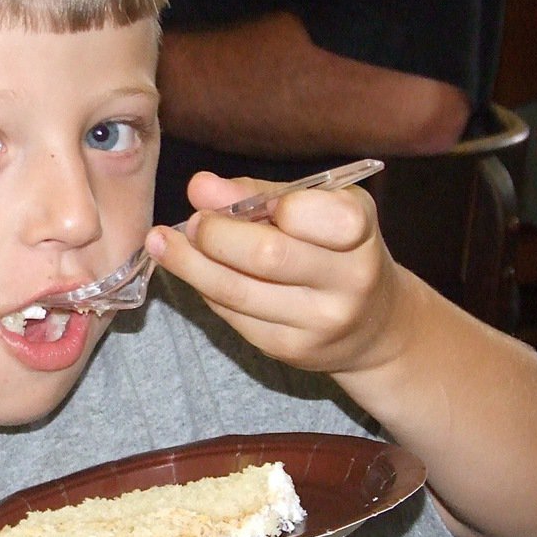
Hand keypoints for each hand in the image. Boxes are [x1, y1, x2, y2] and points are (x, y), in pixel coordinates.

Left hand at [147, 170, 403, 374]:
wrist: (374, 326)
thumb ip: (259, 194)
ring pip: (236, 292)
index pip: (307, 213)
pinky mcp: (290, 349)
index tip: (230, 199)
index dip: (259, 203)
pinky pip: (233, 316)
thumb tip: (199, 186)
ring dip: (190, 264)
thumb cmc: (338, 250)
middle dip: (213, 235)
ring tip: (162, 242)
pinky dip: (206, 289)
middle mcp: (349, 280)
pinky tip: (193, 272)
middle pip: (264, 256)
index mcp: (359, 230)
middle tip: (191, 222)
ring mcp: (319, 321)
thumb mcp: (317, 209)